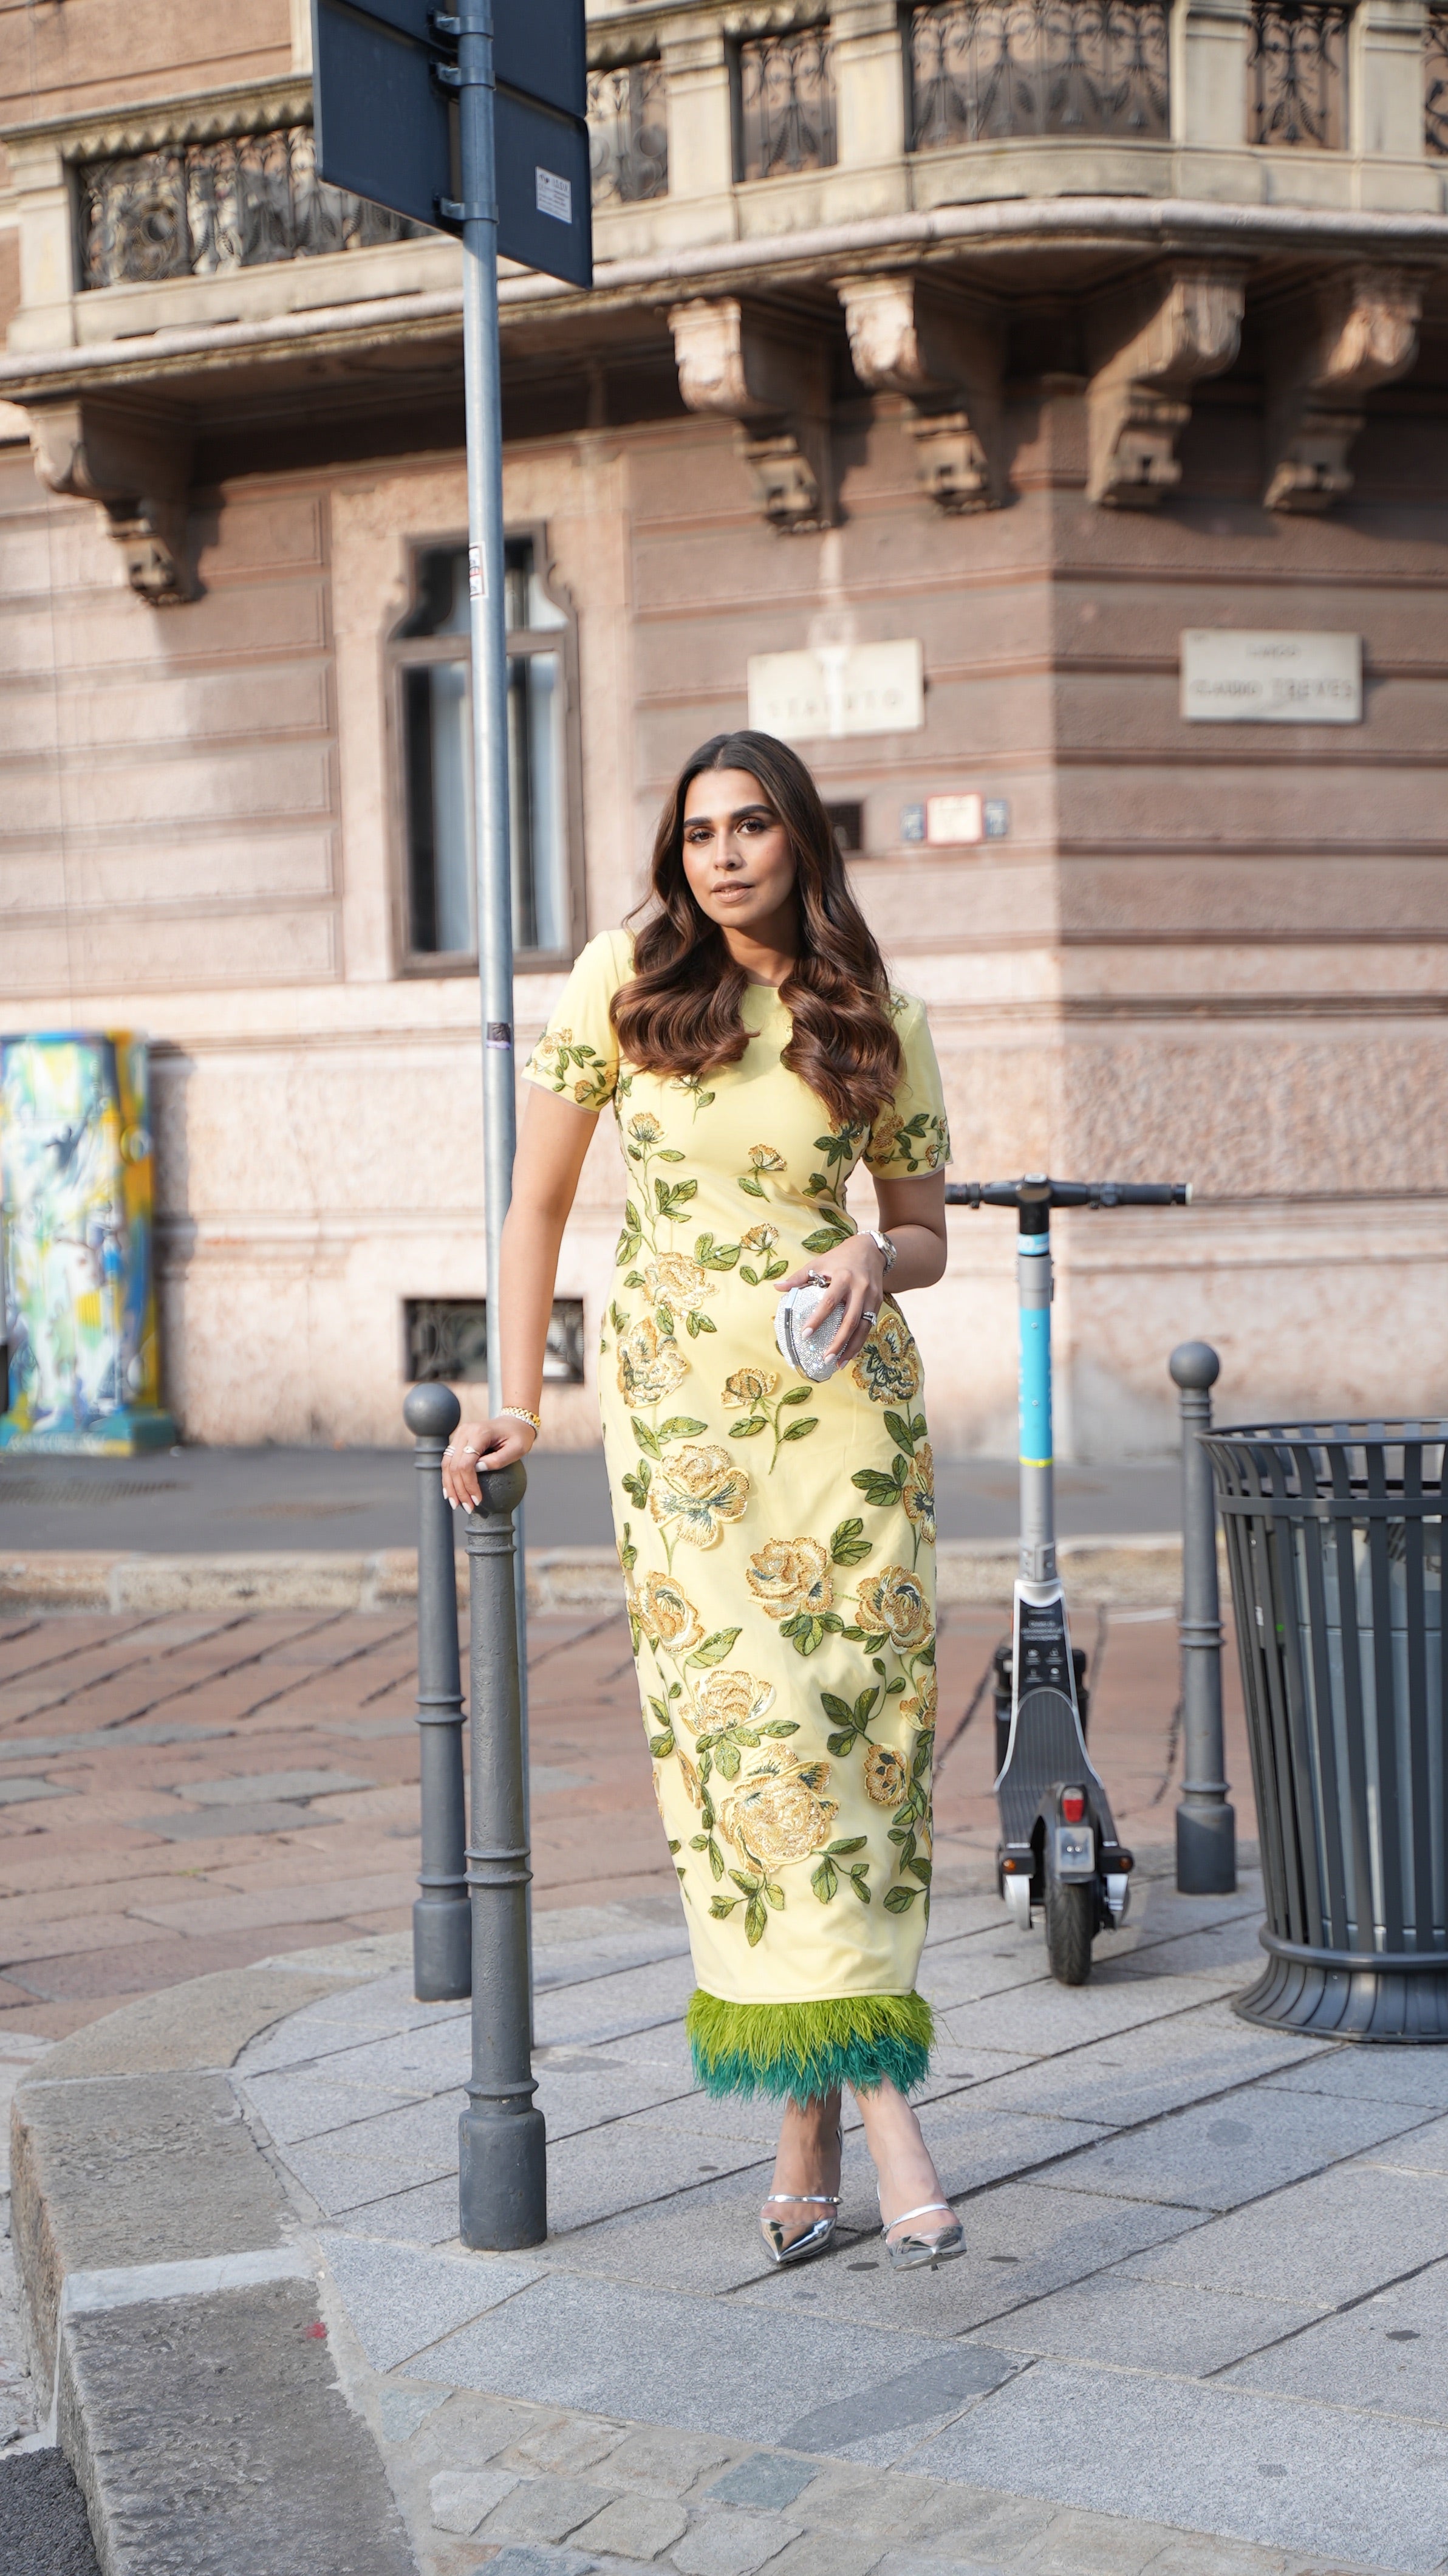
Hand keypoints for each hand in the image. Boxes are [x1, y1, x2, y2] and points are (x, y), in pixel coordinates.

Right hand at [441, 1415, 536, 1511]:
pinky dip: (449, 1478)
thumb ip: (499, 1460)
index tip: (478, 1501)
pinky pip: (449, 1461)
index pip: (466, 1463)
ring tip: (456, 1504)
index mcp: (479, 1433)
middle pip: (454, 1466)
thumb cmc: (519, 1436)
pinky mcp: (458, 1441)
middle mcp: (465, 1432)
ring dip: (450, 1486)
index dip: (469, 1484)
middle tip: (468, 1508)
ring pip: (447, 1464)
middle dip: (459, 1490)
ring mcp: (459, 1435)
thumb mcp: (518, 1449)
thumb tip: (478, 1470)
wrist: (514, 1421)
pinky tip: (451, 1492)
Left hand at [775, 1234, 885, 1366]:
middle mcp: (860, 1289)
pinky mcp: (878, 1303)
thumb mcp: (819, 1262)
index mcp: (843, 1277)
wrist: (872, 1250)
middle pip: (850, 1321)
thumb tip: (777, 1287)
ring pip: (863, 1328)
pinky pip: (868, 1326)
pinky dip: (859, 1341)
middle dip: (838, 1342)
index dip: (817, 1319)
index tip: (805, 1334)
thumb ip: (799, 1277)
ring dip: (851, 1348)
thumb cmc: (840, 1257)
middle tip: (825, 1358)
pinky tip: (849, 1353)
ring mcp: (871, 1297)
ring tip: (838, 1363)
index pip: (829, 1302)